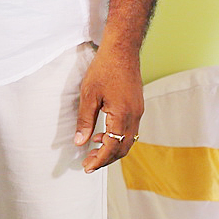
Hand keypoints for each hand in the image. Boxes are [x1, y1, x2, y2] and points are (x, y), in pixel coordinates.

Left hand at [73, 44, 143, 172]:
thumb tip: (80, 142)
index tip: (87, 167)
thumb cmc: (104, 69)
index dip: (100, 160)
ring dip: (112, 149)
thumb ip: (85, 120)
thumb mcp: (88, 95)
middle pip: (123, 148)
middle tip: (89, 164)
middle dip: (106, 159)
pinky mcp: (137, 107)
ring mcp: (138, 112)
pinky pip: (130, 130)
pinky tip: (103, 134)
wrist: (122, 51)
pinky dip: (117, 138)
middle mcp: (134, 117)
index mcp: (122, 116)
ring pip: (128, 141)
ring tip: (94, 151)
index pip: (112, 147)